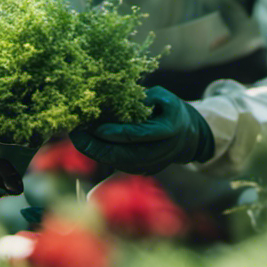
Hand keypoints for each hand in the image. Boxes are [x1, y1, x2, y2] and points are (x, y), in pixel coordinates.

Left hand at [69, 86, 214, 174]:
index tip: (96, 127)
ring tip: (79, 140)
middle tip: (77, 136)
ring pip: (122, 164)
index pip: (138, 135)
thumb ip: (143, 98)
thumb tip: (115, 96)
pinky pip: (122, 166)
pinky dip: (104, 157)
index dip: (116, 133)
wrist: (190, 136)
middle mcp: (162, 151)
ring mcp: (154, 164)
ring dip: (98, 154)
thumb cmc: (171, 110)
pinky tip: (89, 146)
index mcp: (169, 130)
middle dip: (99, 147)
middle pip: (126, 155)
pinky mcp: (145, 170)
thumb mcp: (162, 97)